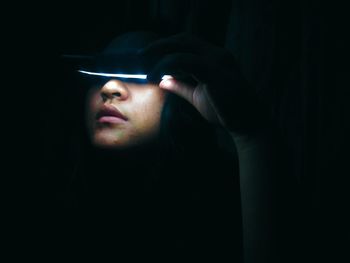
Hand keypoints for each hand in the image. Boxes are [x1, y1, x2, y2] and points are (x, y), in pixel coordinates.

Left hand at [139, 33, 265, 131]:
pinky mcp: (216, 73)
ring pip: (183, 49)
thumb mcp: (197, 96)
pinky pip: (187, 62)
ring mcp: (218, 62)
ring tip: (146, 69)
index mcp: (214, 58)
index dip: (167, 46)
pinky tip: (157, 76)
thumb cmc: (224, 110)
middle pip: (184, 39)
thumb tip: (163, 80)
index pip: (187, 43)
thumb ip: (181, 86)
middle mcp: (217, 55)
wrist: (247, 122)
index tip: (150, 56)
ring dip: (161, 56)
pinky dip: (169, 66)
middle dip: (160, 45)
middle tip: (142, 55)